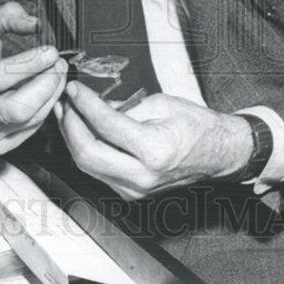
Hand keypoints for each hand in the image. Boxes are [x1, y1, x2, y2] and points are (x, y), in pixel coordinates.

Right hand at [0, 2, 67, 153]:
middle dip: (46, 84)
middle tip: (58, 64)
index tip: (50, 51)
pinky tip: (47, 93)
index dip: (29, 65)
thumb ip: (7, 17)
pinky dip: (45, 111)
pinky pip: (29, 131)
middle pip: (16, 108)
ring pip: (26, 121)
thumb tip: (35, 23)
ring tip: (57, 74)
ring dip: (51, 96)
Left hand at [54, 82, 253, 199]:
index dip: (84, 104)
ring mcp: (135, 190)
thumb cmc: (197, 126)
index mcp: (154, 151)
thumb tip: (93, 103)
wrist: (218, 154)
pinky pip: (99, 172)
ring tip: (67, 114)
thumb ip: (124, 106)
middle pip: (87, 154)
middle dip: (69, 126)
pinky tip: (82, 132)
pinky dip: (86, 151)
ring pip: (88, 167)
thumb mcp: (161, 103)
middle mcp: (143, 176)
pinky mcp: (131, 193)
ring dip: (72, 139)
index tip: (75, 89)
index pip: (106, 126)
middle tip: (64, 103)